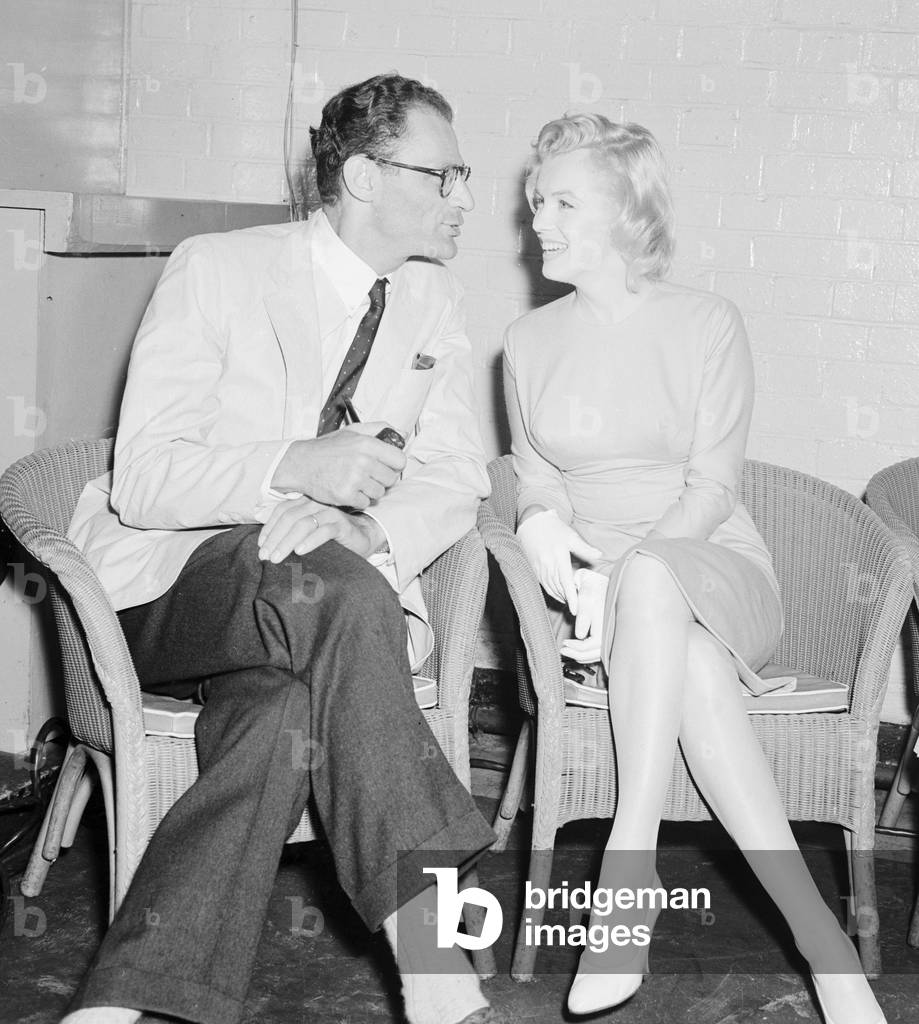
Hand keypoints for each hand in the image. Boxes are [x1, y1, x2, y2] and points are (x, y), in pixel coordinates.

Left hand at [257, 498, 382, 562]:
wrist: (362, 537)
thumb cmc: (330, 535)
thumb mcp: (308, 530)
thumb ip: (289, 527)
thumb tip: (261, 526)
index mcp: (305, 502)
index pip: (282, 511)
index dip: (269, 528)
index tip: (260, 546)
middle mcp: (317, 503)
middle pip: (289, 518)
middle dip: (274, 538)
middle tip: (265, 556)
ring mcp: (330, 513)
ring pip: (303, 524)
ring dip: (287, 542)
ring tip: (277, 558)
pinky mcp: (342, 525)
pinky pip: (324, 531)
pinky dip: (310, 541)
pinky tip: (300, 551)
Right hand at [271, 423, 406, 508]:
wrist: (301, 464)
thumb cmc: (328, 448)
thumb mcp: (352, 431)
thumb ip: (378, 428)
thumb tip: (401, 432)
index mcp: (367, 444)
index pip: (400, 460)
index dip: (394, 465)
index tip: (387, 466)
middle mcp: (363, 461)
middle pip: (391, 479)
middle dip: (381, 479)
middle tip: (368, 475)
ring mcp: (354, 479)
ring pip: (379, 493)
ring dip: (370, 490)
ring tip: (357, 482)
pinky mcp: (345, 495)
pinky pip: (365, 503)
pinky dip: (358, 499)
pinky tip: (348, 490)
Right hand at [516, 509, 601, 610]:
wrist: (531, 523)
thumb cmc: (553, 529)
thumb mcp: (571, 536)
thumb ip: (584, 548)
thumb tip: (599, 556)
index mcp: (558, 557)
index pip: (566, 581)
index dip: (571, 596)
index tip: (576, 609)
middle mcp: (547, 565)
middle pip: (559, 587)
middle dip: (568, 599)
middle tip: (579, 607)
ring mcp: (539, 568)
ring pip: (551, 588)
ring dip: (561, 597)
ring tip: (571, 603)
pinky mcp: (533, 569)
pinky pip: (543, 585)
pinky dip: (552, 592)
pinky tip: (559, 596)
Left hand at [559, 568, 608, 663]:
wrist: (597, 584)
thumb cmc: (590, 589)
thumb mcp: (585, 599)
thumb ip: (583, 617)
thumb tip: (580, 636)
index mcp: (607, 622)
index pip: (595, 643)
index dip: (579, 647)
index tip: (565, 643)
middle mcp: (612, 630)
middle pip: (597, 652)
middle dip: (579, 654)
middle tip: (563, 651)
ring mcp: (611, 633)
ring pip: (598, 653)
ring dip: (582, 655)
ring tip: (567, 651)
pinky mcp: (607, 634)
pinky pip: (599, 650)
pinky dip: (588, 653)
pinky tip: (576, 650)